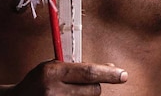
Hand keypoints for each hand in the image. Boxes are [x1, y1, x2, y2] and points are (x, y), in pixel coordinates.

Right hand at [11, 60, 126, 94]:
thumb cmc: (37, 82)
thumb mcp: (52, 68)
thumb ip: (76, 68)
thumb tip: (109, 68)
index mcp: (53, 72)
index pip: (88, 72)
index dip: (108, 74)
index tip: (123, 74)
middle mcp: (54, 91)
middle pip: (93, 90)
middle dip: (96, 86)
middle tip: (87, 85)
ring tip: (69, 92)